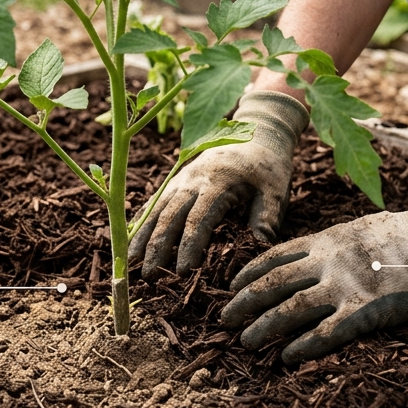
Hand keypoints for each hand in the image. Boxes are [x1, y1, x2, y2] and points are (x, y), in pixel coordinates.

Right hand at [128, 90, 307, 277]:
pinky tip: (132, 240)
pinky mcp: (177, 180)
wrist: (258, 131)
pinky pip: (155, 202)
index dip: (188, 246)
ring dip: (143, 236)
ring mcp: (182, 179)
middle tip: (149, 276)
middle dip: (157, 247)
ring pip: (156, 209)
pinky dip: (142, 222)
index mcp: (218, 183)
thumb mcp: (276, 190)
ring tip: (131, 261)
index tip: (180, 271)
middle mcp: (193, 180)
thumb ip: (266, 217)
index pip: (198, 219)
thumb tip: (259, 248)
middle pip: (170, 216)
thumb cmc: (269, 165)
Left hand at [220, 175, 407, 364]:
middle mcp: (325, 262)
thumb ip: (332, 244)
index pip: (272, 257)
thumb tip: (315, 254)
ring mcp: (342, 287)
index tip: (231, 287)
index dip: (247, 274)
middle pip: (271, 284)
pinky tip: (286, 358)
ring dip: (263, 328)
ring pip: (289, 310)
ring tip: (246, 343)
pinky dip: (302, 346)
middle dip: (243, 304)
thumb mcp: (357, 229)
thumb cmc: (404, 234)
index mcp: (323, 241)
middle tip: (225, 321)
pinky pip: (325, 333)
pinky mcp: (363, 312)